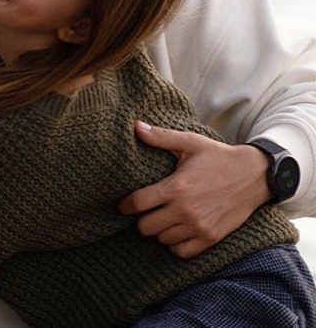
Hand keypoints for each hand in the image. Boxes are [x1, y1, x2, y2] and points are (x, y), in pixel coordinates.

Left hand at [118, 121, 270, 257]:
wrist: (256, 175)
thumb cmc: (219, 157)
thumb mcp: (190, 142)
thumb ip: (161, 137)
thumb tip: (135, 126)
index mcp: (176, 188)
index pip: (137, 204)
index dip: (125, 205)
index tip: (123, 205)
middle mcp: (185, 210)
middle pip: (145, 227)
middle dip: (141, 219)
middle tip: (146, 212)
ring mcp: (199, 226)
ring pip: (162, 239)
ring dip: (159, 231)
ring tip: (163, 219)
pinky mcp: (211, 237)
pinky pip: (183, 252)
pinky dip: (176, 245)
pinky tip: (177, 232)